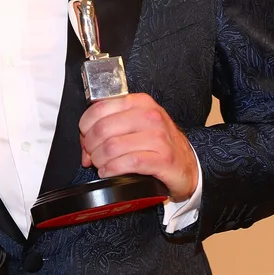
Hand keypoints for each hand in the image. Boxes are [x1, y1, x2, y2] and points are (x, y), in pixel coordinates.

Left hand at [78, 93, 197, 200]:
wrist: (188, 164)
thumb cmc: (159, 143)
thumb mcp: (135, 126)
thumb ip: (109, 128)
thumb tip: (84, 145)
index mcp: (139, 102)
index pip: (100, 108)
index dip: (85, 125)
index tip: (84, 136)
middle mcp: (150, 116)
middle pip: (103, 129)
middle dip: (90, 145)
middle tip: (91, 154)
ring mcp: (158, 137)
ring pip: (113, 147)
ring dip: (99, 159)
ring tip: (100, 164)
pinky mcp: (163, 159)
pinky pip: (128, 163)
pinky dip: (112, 169)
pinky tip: (108, 172)